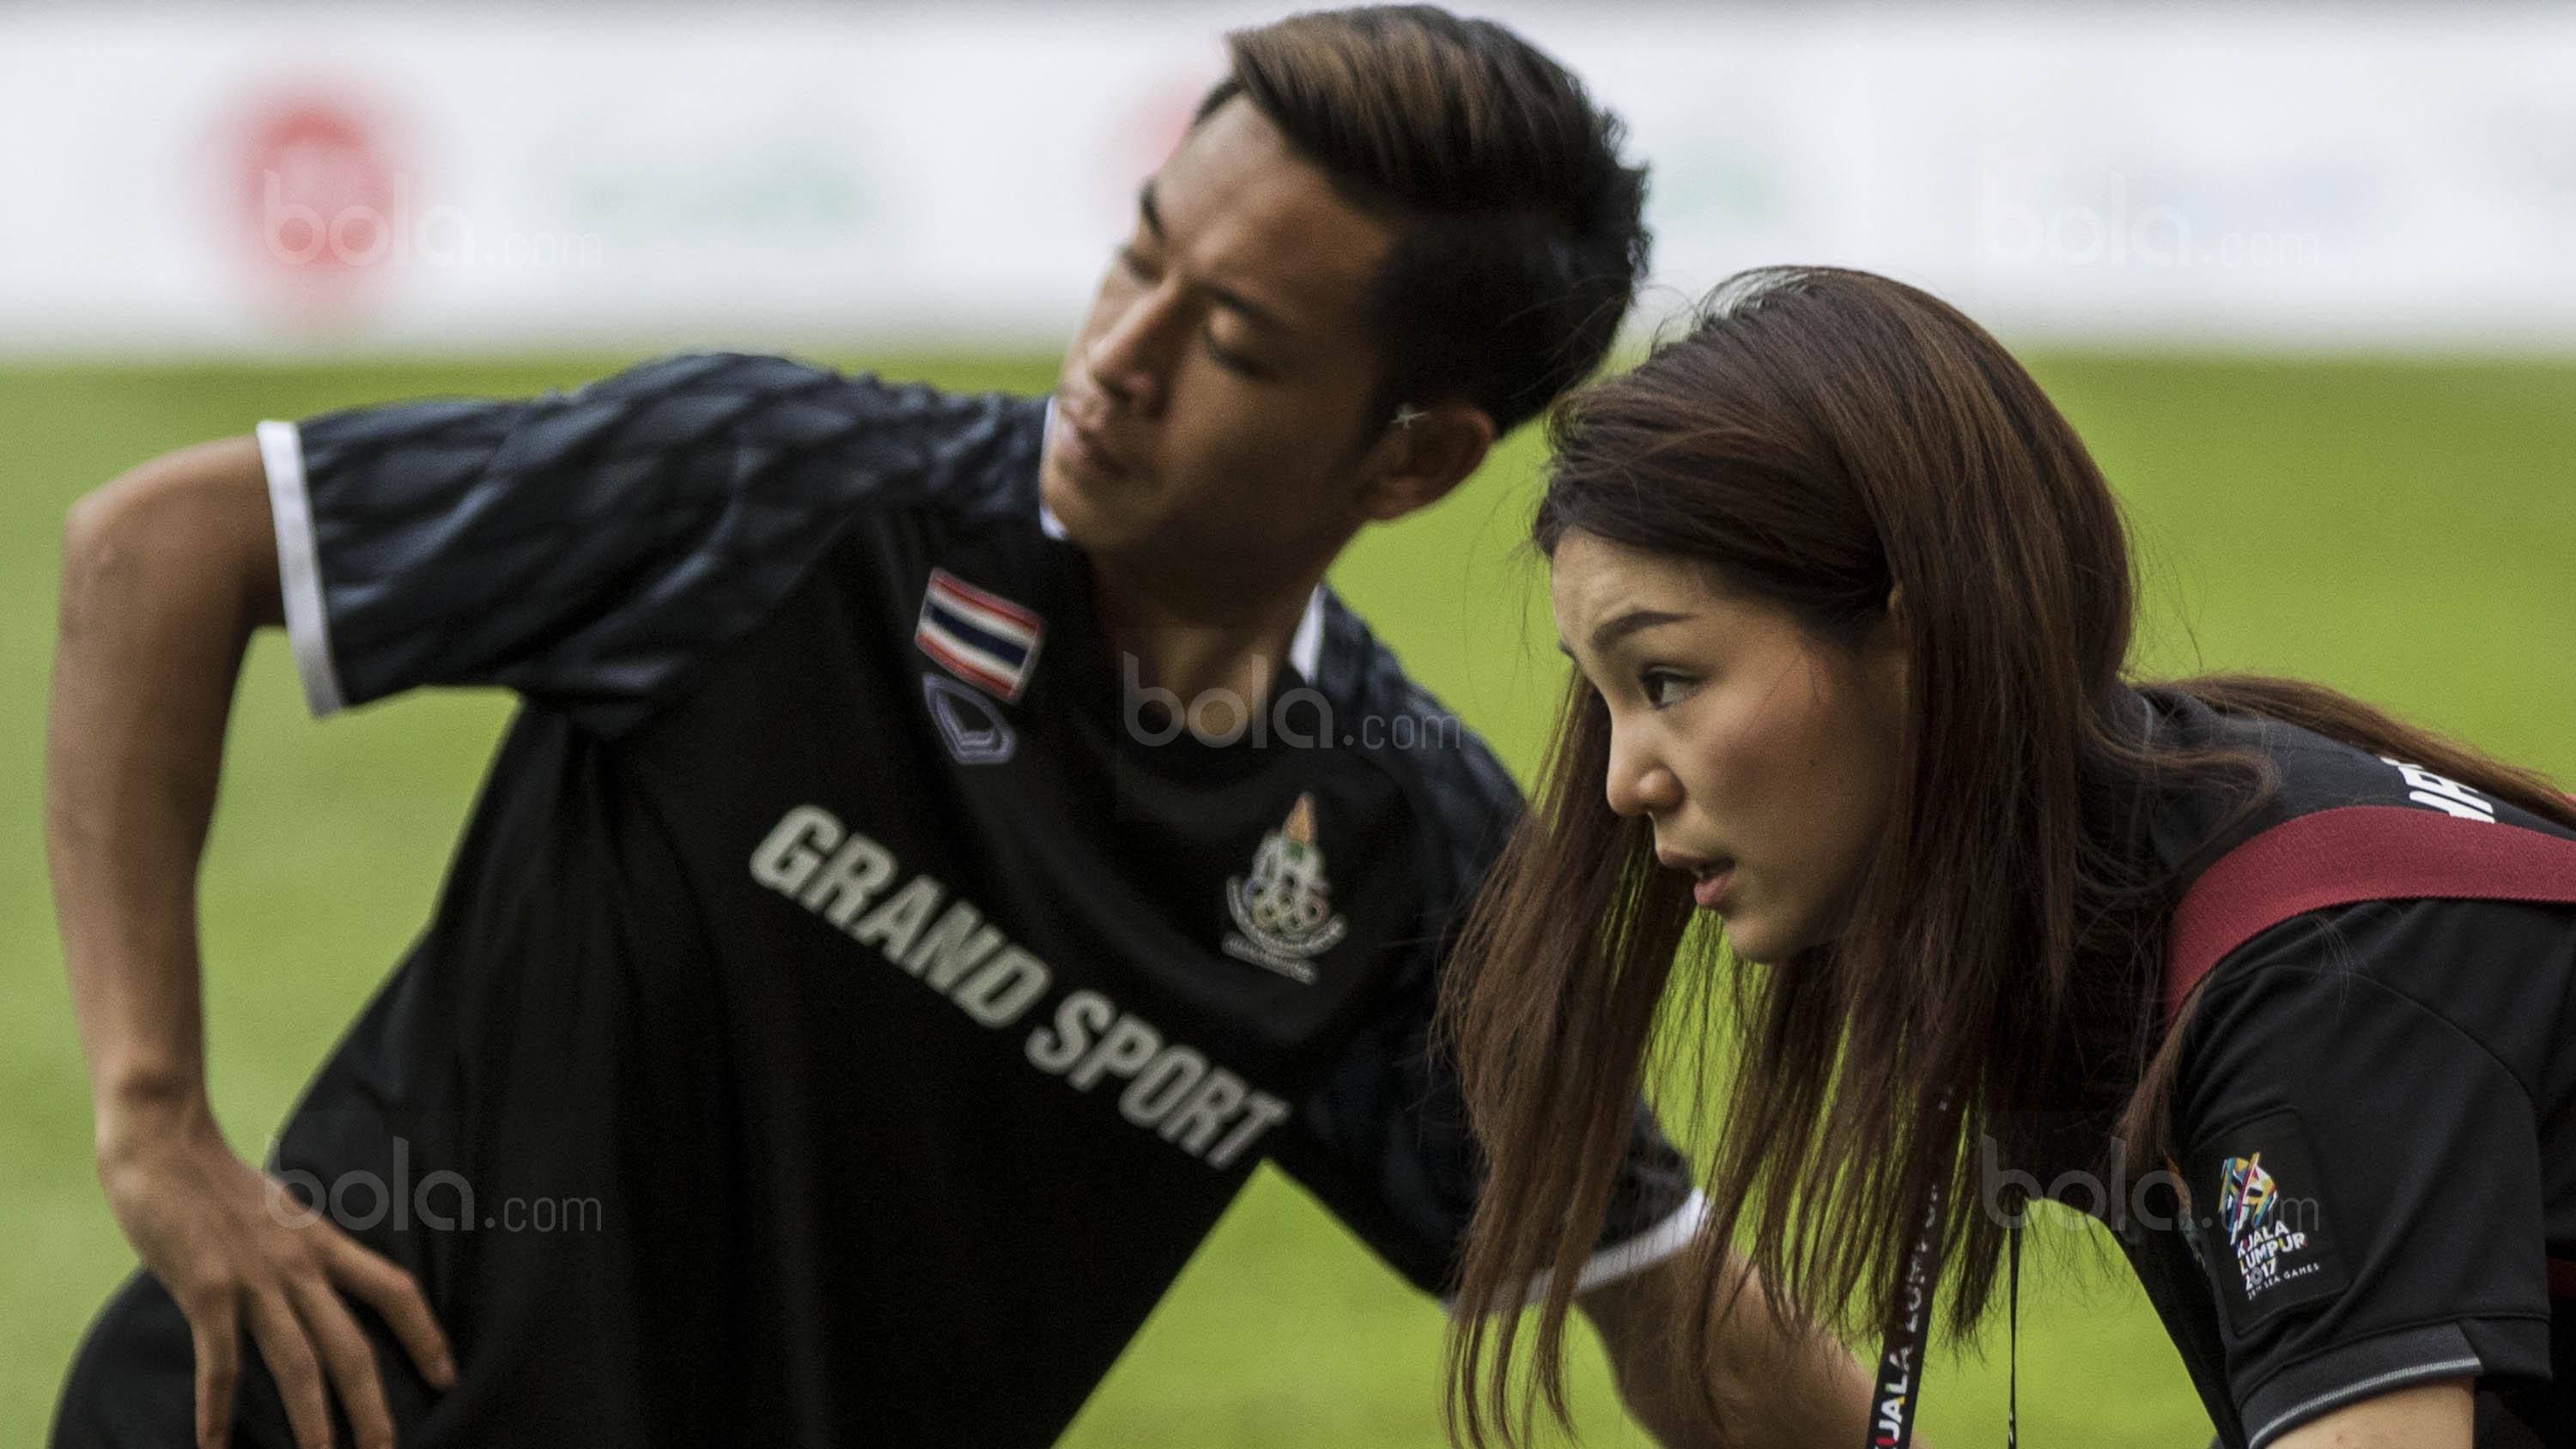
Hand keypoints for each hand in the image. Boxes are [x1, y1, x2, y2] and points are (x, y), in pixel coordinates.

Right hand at [97, 1103, 456, 1448]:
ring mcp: (255, 1280)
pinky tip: (214, 1447)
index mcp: (322, 1243)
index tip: (447, 1374)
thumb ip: (297, 1249)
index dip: (426, 1334)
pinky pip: (219, 1363)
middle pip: (353, 1346)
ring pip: (300, 1364)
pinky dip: (216, 1409)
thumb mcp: (279, 1212)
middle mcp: (300, 1266)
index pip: (394, 1290)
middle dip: (373, 1406)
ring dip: (313, 1422)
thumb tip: (309, 1284)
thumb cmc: (215, 1180)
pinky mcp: (207, 1290)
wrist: (166, 1142)